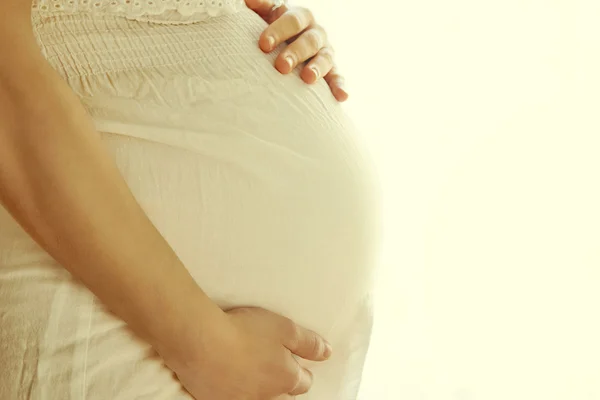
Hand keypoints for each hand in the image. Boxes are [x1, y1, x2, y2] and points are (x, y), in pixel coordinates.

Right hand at [168, 307, 331, 399]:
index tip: (297, 364)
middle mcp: (265, 397)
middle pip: (282, 398)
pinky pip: (232, 399)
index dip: (302, 372)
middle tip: (275, 370)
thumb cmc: (244, 331)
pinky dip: (234, 392)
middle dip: (283, 386)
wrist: (199, 341)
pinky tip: (229, 379)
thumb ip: (308, 343)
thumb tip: (327, 353)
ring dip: (259, 390)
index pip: (303, 383)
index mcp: (285, 379)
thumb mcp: (285, 328)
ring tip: (252, 375)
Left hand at [246, 0, 348, 101]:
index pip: (293, 20)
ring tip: (308, 78)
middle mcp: (316, 33)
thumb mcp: (267, 14)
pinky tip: (342, 96)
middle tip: (281, 66)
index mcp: (301, 17)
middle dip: (296, 53)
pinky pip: (337, 77)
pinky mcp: (331, 70)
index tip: (263, 44)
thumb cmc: (273, 29)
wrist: (287, 44)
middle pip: (309, 40)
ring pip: (326, 58)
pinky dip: (339, 86)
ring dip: (318, 68)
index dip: (279, 30)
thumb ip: (261, 5)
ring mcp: (325, 52)